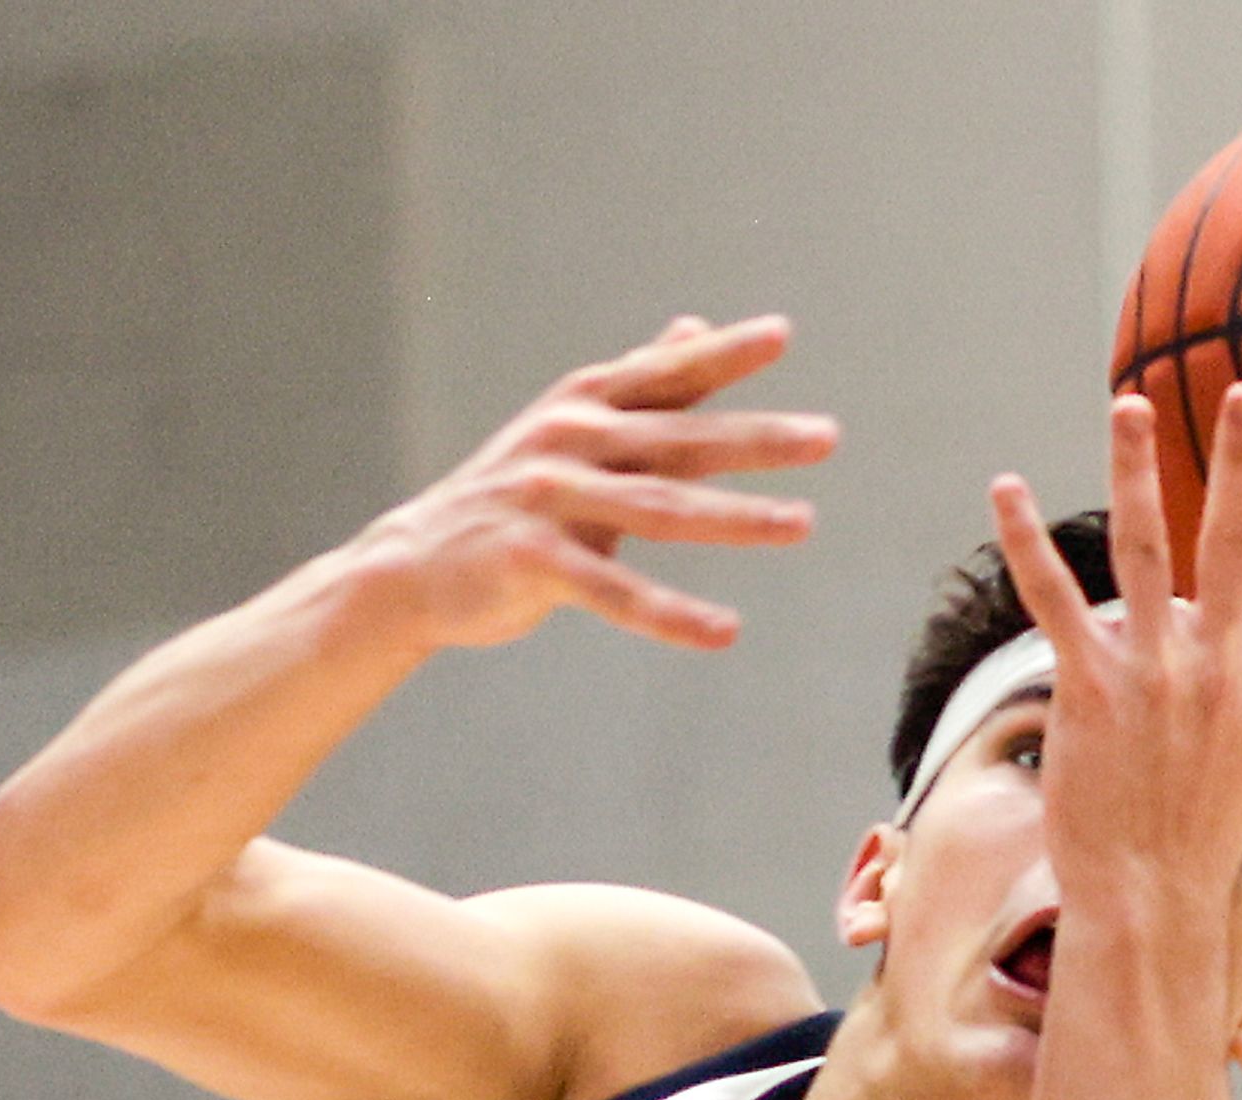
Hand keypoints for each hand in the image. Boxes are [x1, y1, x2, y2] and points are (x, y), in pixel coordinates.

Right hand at [356, 314, 834, 651]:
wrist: (414, 565)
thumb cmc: (515, 497)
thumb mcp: (577, 430)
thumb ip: (647, 389)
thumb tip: (695, 327)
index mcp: (584, 405)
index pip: (665, 375)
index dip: (721, 354)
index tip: (781, 334)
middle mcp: (568, 440)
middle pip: (679, 438)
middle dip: (756, 438)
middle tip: (827, 436)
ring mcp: (548, 499)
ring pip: (659, 510)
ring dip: (735, 518)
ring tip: (802, 523)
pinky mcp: (534, 562)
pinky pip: (615, 592)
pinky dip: (671, 614)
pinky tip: (725, 631)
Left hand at [989, 385, 1241, 931]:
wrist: (1154, 891)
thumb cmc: (1207, 823)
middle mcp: (1221, 664)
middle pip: (1235, 541)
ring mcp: (1157, 672)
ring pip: (1147, 550)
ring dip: (1135, 471)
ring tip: (1127, 405)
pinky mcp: (1092, 687)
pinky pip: (1056, 600)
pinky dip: (1026, 542)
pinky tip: (1003, 488)